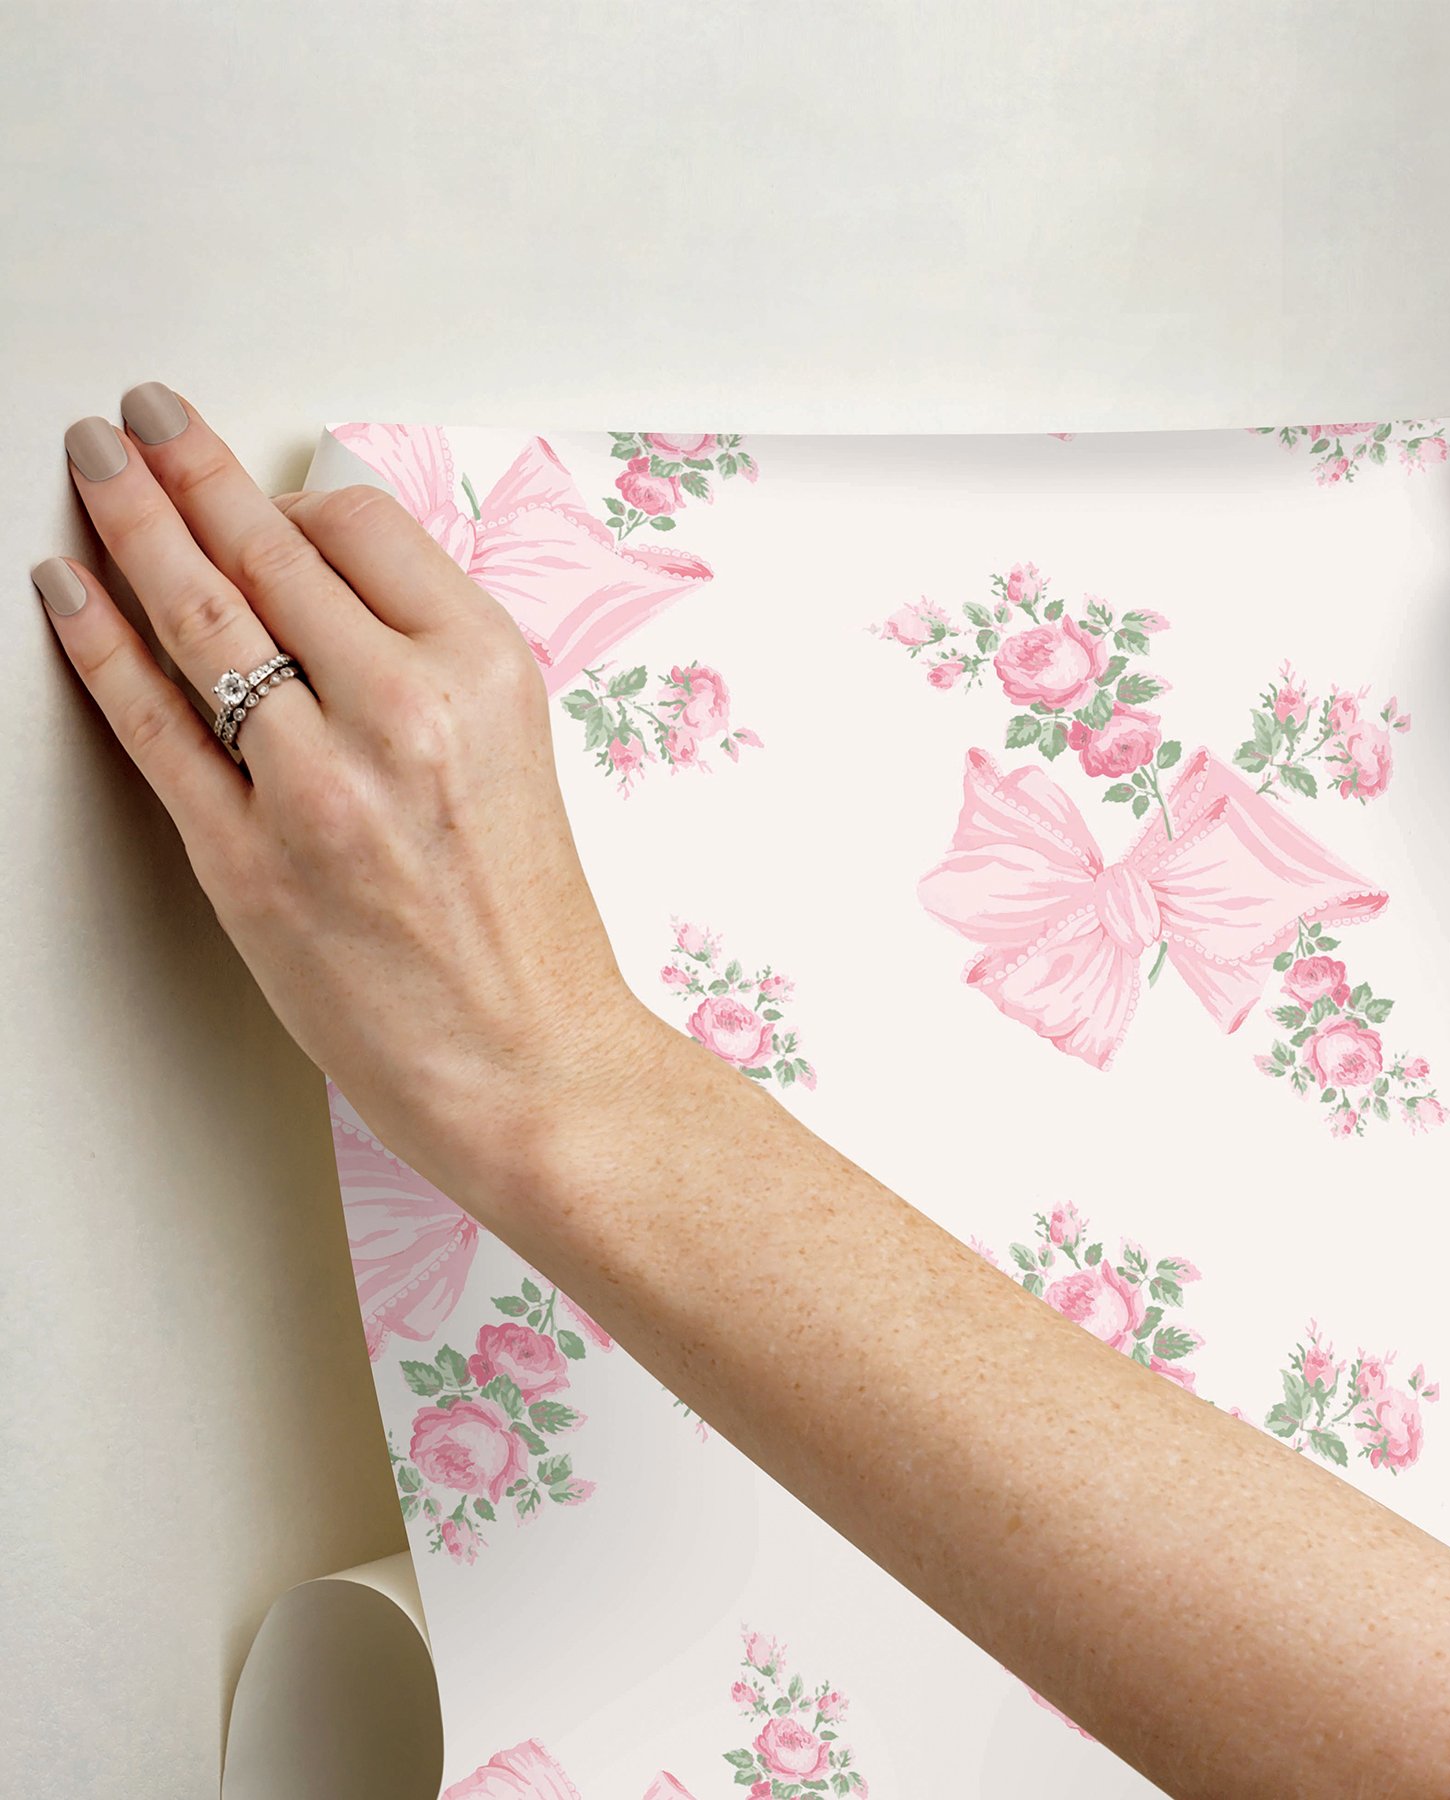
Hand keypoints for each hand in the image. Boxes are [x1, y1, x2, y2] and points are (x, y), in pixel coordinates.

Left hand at [31, 388, 636, 1206]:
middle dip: (185, 466)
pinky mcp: (248, 861)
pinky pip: (153, 723)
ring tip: (91, 465)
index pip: (361, 527)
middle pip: (266, 550)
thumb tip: (322, 580)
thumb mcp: (515, 753)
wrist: (531, 1061)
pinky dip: (97, 643)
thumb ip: (426, 661)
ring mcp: (318, 787)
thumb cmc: (528, 924)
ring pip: (197, 616)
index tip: (257, 491)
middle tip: (139, 418)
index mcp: (486, 673)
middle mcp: (405, 712)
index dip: (292, 499)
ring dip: (127, 522)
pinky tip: (67, 588)